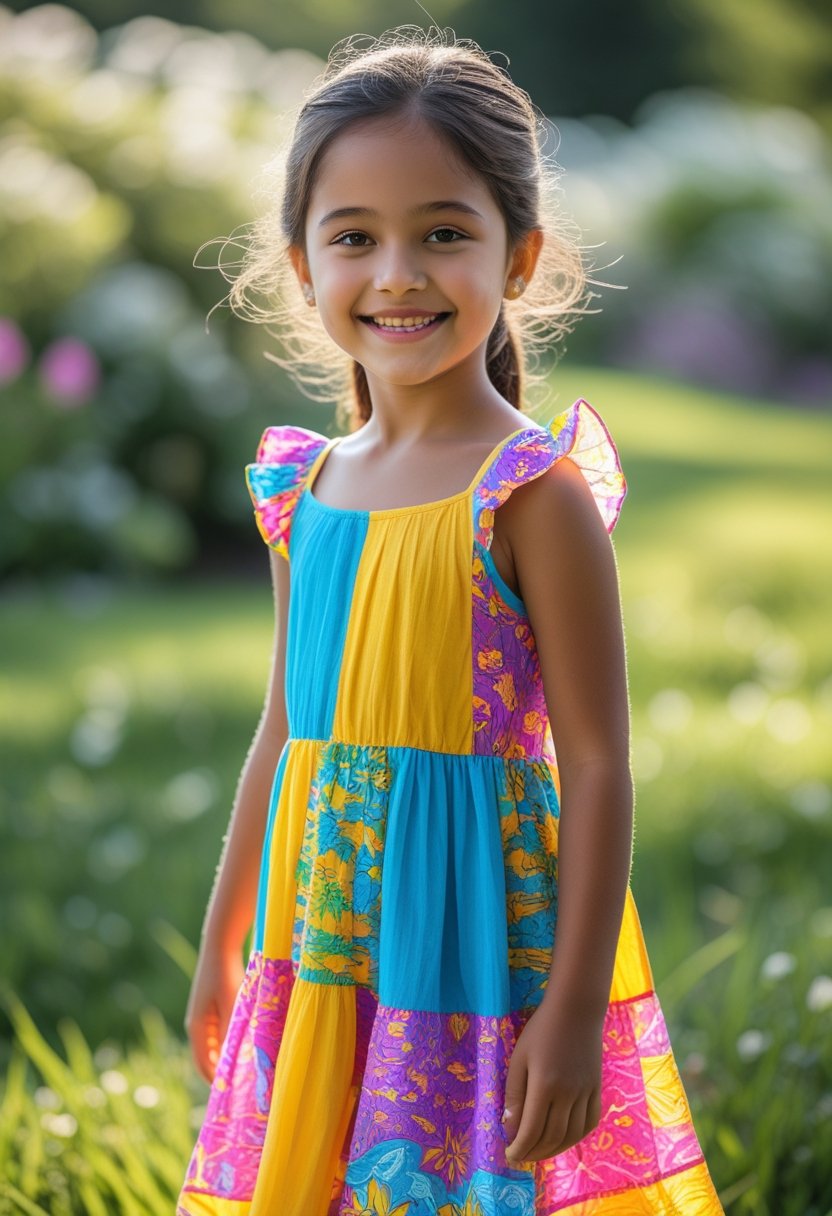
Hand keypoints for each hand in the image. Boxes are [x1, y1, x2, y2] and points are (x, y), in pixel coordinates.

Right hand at [183, 938, 243, 1083]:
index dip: (218, 1083)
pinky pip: (220, 1037)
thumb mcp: (232, 1005)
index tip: (234, 1097)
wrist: (220, 946)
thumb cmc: (226, 975)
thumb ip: (234, 1031)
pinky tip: (245, 1049)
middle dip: (222, 1075)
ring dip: (227, 1062)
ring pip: (215, 1050)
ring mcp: (204, 1019)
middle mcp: (198, 1026)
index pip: (205, 1066)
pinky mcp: (213, 1010)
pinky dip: (229, 1047)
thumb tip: (239, 1058)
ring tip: (246, 1074)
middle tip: (242, 1090)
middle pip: (207, 1060)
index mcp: (198, 1028)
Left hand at [502, 996, 603, 1166]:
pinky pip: (589, 1123)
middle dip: (534, 1152)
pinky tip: (564, 1138)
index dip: (520, 1148)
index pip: (531, 1131)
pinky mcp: (597, 1089)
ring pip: (572, 1135)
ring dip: (554, 1150)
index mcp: (544, 1086)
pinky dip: (576, 1137)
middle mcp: (568, 1094)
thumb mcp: (519, 1059)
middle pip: (552, 1137)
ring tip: (539, 1151)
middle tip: (521, 1155)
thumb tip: (510, 1129)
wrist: (576, 1011)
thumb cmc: (541, 1031)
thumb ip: (515, 1095)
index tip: (510, 1155)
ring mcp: (586, 1093)